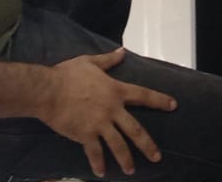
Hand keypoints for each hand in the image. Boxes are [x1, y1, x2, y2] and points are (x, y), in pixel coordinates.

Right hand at [42, 48, 177, 176]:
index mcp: (115, 90)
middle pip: (135, 129)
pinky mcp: (85, 135)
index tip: (173, 105)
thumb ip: (109, 60)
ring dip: (126, 159)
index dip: (160, 100)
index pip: (143, 96)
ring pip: (118, 145)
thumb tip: (122, 51)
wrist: (48, 90)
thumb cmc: (67, 74)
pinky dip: (98, 163)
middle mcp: (111, 109)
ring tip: (131, 171)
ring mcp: (99, 124)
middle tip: (157, 157)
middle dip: (147, 145)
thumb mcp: (90, 62)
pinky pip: (95, 152)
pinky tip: (101, 172)